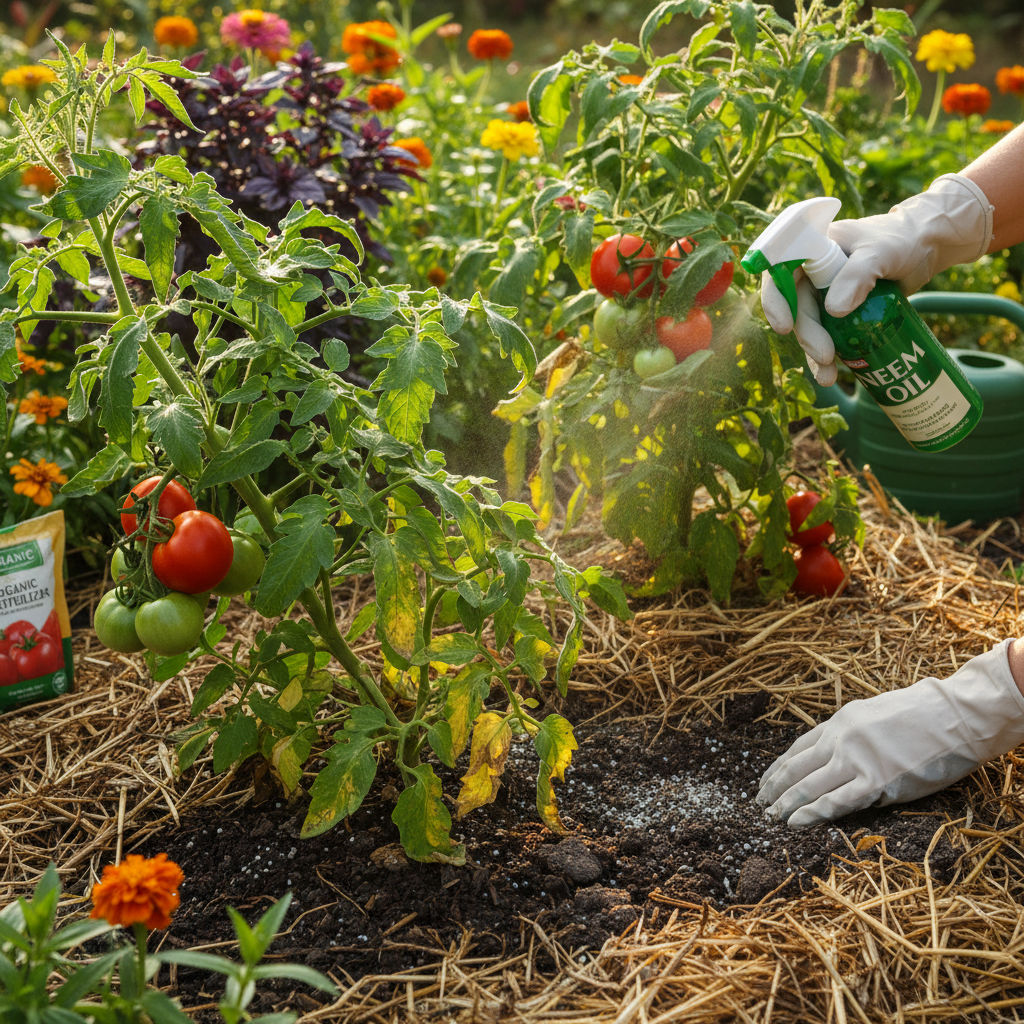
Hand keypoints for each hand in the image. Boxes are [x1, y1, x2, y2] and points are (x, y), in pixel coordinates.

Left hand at [757, 641, 1023, 828]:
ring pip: (808, 785)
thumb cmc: (920, 715)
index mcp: (839, 722)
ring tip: (770, 818)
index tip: (765, 782)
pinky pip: (836, 801)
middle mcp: (840, 739)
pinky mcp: (876, 781)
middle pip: (796, 767)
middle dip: (774, 788)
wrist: (953, 716)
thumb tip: (834, 752)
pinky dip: (812, 813)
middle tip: (759, 805)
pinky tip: (796, 823)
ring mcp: (856, 760)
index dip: (778, 768)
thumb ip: (850, 733)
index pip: (798, 748)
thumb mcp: (872, 714)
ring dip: (786, 803)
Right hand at [760, 173, 992, 387]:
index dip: (776, 300)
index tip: (785, 326)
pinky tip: (833, 374)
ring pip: (811, 327)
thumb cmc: (900, 240)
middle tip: (824, 355)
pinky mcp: (840, 313)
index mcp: (812, 250)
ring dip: (815, 353)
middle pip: (797, 308)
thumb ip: (857, 275)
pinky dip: (830, 357)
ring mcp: (825, 295)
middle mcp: (812, 274)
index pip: (780, 272)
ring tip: (828, 376)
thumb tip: (833, 310)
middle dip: (807, 335)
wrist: (925, 249)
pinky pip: (828, 337)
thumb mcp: (880, 252)